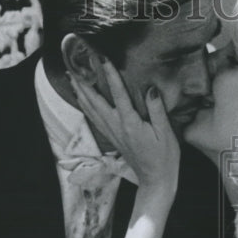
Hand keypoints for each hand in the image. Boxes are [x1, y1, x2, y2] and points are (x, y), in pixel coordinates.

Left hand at [68, 55, 179, 197]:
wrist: (155, 179)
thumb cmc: (164, 157)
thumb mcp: (166, 133)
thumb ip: (157, 110)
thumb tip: (150, 88)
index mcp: (130, 123)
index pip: (117, 94)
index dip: (109, 74)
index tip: (102, 57)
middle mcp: (116, 126)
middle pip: (95, 100)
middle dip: (84, 81)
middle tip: (74, 63)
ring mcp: (111, 132)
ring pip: (90, 108)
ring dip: (80, 91)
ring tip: (71, 76)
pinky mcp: (111, 137)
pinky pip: (93, 118)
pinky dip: (84, 105)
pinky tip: (80, 98)